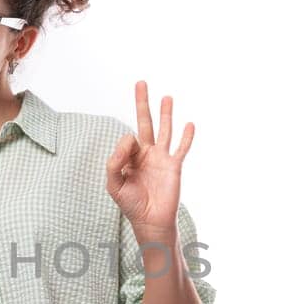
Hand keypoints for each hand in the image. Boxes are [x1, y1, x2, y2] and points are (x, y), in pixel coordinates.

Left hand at [105, 80, 193, 232]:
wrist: (150, 220)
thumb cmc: (131, 204)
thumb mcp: (114, 184)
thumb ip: (114, 162)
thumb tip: (128, 139)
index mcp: (131, 157)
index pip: (128, 139)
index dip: (126, 146)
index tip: (127, 160)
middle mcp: (147, 154)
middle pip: (145, 122)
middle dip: (143, 103)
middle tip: (141, 83)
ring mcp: (162, 158)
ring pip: (164, 130)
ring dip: (165, 113)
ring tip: (166, 96)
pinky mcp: (174, 166)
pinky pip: (182, 148)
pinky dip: (186, 137)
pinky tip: (189, 124)